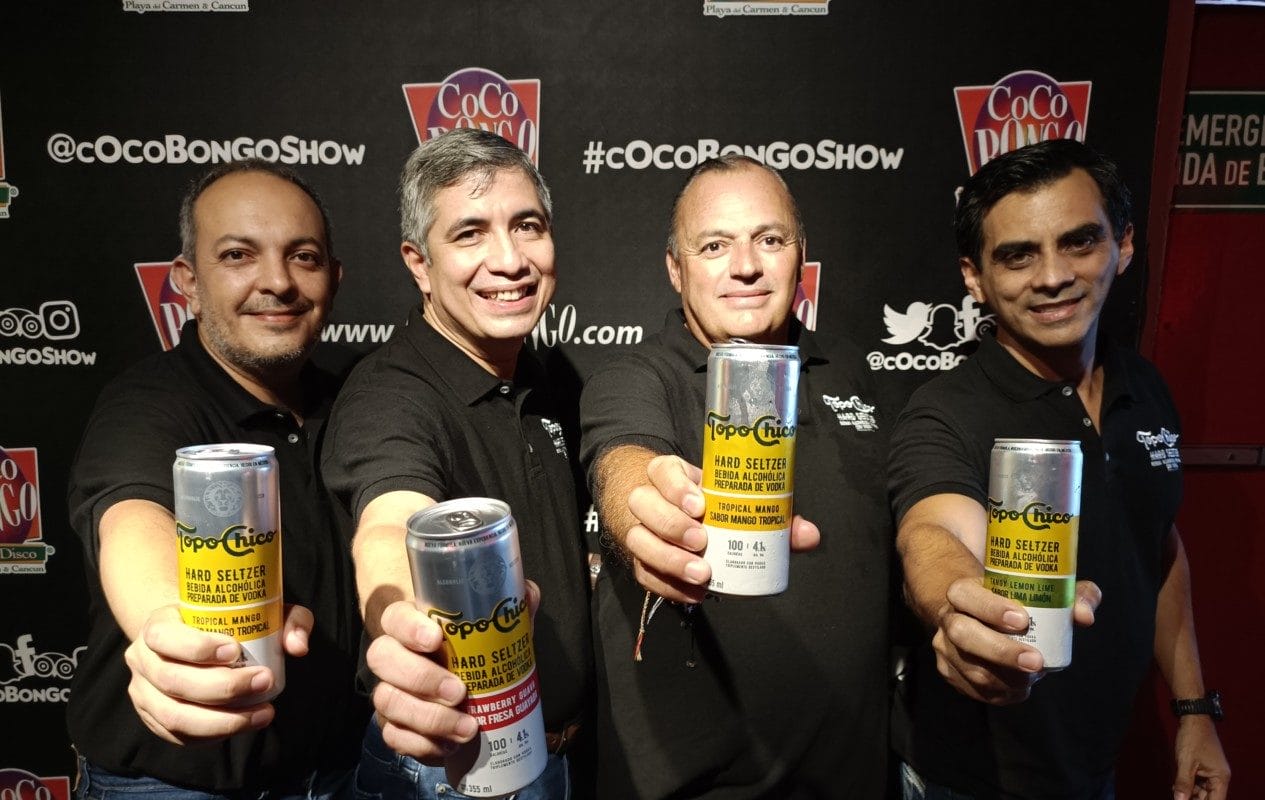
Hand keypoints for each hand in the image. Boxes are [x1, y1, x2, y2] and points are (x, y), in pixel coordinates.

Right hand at [123, 603, 307, 744]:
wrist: (192, 637)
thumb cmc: (229, 620)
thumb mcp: (260, 608)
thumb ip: (289, 618)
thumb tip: (297, 647)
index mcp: (157, 625)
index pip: (165, 637)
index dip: (197, 648)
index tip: (236, 650)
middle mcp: (142, 659)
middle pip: (174, 681)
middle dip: (223, 688)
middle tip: (264, 681)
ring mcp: (143, 692)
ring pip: (174, 716)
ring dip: (222, 720)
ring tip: (263, 713)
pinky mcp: (153, 718)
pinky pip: (179, 736)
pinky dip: (214, 734)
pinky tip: (245, 724)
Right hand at [367, 582, 540, 763]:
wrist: (465, 690)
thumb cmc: (475, 651)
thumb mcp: (494, 628)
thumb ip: (510, 607)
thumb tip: (527, 595)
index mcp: (411, 625)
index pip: (395, 617)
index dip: (409, 627)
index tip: (436, 638)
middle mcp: (392, 656)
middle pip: (382, 658)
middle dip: (420, 677)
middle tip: (460, 691)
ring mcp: (389, 691)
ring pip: (386, 701)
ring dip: (428, 718)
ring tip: (468, 727)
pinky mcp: (393, 726)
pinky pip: (393, 736)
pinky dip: (421, 744)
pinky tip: (450, 746)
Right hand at [625, 454, 818, 602]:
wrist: (673, 515)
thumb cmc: (709, 504)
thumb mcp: (733, 498)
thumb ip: (772, 515)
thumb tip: (809, 535)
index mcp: (670, 475)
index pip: (663, 471)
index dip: (676, 487)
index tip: (700, 505)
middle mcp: (648, 497)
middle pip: (643, 504)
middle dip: (672, 525)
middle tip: (702, 541)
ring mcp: (639, 528)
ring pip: (637, 540)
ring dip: (668, 558)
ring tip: (701, 573)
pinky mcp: (640, 559)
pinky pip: (644, 573)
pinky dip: (669, 586)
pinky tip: (694, 594)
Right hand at [930, 579, 1099, 704]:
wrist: (976, 614)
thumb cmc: (1014, 600)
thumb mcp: (1041, 589)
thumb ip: (1070, 594)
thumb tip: (1084, 616)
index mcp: (963, 591)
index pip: (966, 595)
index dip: (990, 608)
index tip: (1023, 619)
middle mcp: (948, 618)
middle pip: (964, 635)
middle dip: (1001, 652)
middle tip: (1036, 661)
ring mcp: (945, 648)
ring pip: (971, 669)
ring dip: (1008, 678)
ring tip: (1034, 675)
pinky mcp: (949, 672)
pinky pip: (975, 690)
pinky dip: (1003, 693)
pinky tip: (1021, 687)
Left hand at [1172, 715, 1229, 799]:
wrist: (1193, 718)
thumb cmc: (1192, 738)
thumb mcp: (1186, 763)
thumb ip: (1184, 784)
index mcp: (1221, 778)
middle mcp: (1219, 777)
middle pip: (1208, 797)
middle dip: (1192, 798)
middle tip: (1178, 796)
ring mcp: (1212, 772)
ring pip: (1201, 791)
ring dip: (1189, 792)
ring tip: (1175, 790)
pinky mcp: (1204, 767)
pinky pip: (1197, 782)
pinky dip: (1188, 785)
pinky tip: (1176, 786)